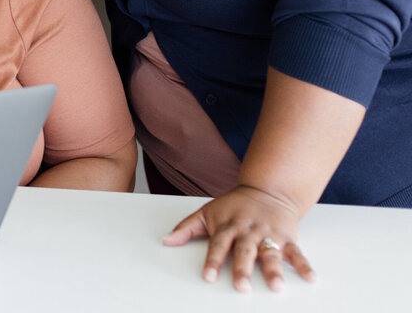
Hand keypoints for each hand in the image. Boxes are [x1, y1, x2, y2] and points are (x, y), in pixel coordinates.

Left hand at [163, 184, 316, 291]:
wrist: (267, 190)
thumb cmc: (233, 205)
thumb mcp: (207, 212)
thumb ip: (186, 228)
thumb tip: (165, 241)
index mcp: (228, 226)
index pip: (218, 245)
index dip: (213, 261)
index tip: (208, 277)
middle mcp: (248, 231)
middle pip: (245, 251)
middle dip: (243, 269)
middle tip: (242, 287)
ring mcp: (269, 234)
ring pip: (271, 253)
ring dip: (275, 271)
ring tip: (277, 287)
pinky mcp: (287, 237)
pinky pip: (297, 252)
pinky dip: (305, 265)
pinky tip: (312, 279)